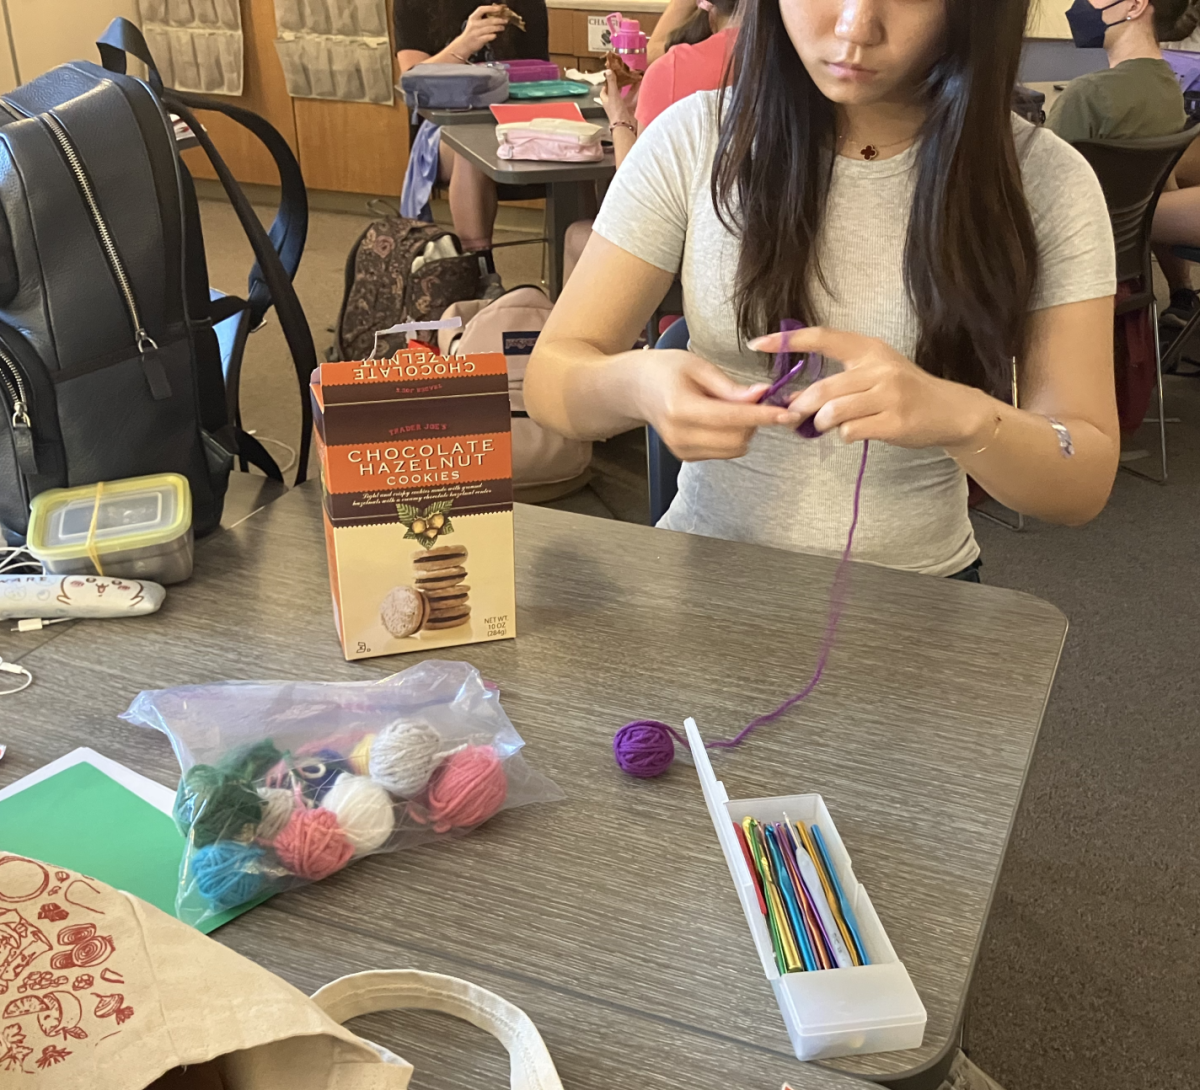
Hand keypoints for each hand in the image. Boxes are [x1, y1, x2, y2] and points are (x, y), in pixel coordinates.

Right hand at [454, 5, 508, 56]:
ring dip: (498, 28)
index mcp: (473, 18)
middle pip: (488, 20)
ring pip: (490, 29)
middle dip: (498, 20)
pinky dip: (493, 36)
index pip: (482, 9)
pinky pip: (488, 37)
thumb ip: (483, 18)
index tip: (499, 8)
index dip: (491, 8)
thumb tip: (496, 13)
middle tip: (505, 20)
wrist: (464, 44)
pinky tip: (495, 35)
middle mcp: (474, 24)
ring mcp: (476, 33)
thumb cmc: (472, 33)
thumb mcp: (474, 22)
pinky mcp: (479, 40)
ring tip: (502, 27)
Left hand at [600, 71, 638, 125]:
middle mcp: (613, 102)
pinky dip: (637, 92)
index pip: (605, 89)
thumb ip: (612, 82)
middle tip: (625, 73)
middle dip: (621, 82)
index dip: (607, 82)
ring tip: (635, 76)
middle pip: (617, 90)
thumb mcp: (613, 94)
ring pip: (627, 93)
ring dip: (631, 85)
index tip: (612, 75)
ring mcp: (622, 105)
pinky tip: (641, 85)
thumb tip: (608, 70)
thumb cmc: (616, 111)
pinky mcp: (630, 108)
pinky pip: (634, 97)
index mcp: (606, 99)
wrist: (625, 125)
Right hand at [635, 349, 799, 460]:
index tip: (787, 413)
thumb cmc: (665, 370)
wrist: (636, 388)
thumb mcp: (697, 366)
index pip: (732, 418)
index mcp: (681, 408)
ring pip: (734, 448)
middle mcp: (680, 435)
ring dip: (745, 430)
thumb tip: (761, 395)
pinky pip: (724, 452)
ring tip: (732, 406)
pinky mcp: (686, 456)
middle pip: (737, 438)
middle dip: (754, 421)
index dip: (764, 416)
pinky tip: (721, 419)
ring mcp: (682, 449)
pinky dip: (732, 436)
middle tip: (753, 398)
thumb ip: (730, 386)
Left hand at [746, 327, 994, 450]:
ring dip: (821, 423)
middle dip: (800, 406)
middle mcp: (879, 368)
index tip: (756, 344)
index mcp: (869, 349)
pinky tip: (851, 432)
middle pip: (823, 388)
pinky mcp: (895, 422)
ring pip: (833, 412)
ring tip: (823, 426)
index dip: (787, 340)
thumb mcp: (875, 371)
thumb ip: (840, 378)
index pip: (823, 337)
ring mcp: (889, 395)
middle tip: (791, 416)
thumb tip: (793, 397)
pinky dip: (843, 435)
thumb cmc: (903, 391)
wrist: (949, 410)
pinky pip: (851, 431)